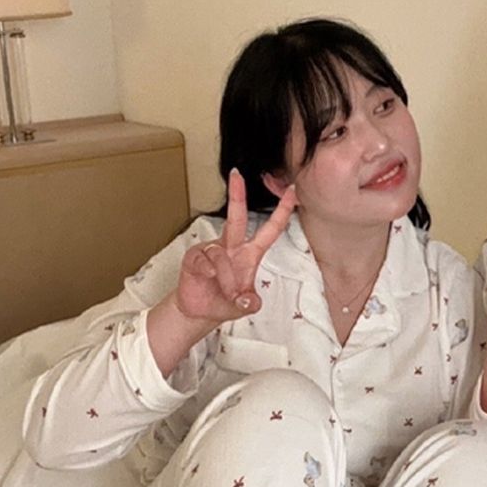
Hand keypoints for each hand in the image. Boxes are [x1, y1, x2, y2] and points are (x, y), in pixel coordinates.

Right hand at [175, 170, 297, 322]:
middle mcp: (232, 247)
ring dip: (225, 277)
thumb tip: (248, 300)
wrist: (199, 312)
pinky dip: (209, 273)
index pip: (269, 229)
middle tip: (237, 175)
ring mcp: (212, 250)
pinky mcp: (194, 257)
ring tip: (226, 291)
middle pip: (236, 217)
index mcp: (250, 254)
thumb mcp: (244, 306)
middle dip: (237, 195)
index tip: (291, 191)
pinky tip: (208, 279)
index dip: (281, 211)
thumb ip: (250, 303)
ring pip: (221, 254)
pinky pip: (205, 261)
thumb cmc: (223, 301)